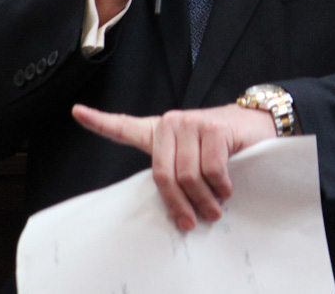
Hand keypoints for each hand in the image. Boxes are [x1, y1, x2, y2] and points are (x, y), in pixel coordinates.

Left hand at [72, 102, 275, 230]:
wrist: (257, 126)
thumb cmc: (223, 148)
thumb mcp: (194, 161)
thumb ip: (177, 175)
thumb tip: (177, 212)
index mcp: (160, 131)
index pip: (125, 126)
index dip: (99, 121)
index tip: (77, 112)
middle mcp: (172, 123)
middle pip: (163, 175)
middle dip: (180, 204)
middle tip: (194, 222)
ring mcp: (192, 122)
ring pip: (188, 176)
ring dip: (204, 200)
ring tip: (215, 208)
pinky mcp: (214, 127)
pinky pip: (211, 169)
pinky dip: (220, 186)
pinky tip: (226, 188)